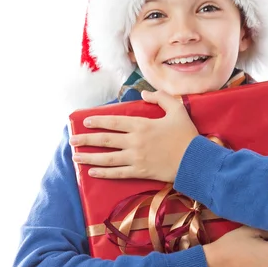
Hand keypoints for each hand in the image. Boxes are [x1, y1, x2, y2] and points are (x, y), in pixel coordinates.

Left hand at [70, 90, 198, 182]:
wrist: (196, 160)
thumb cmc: (187, 135)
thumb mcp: (177, 109)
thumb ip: (160, 97)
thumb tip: (143, 93)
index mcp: (142, 125)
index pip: (113, 122)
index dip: (97, 121)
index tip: (85, 122)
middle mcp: (135, 141)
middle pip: (105, 140)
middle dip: (86, 140)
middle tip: (72, 140)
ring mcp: (136, 158)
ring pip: (107, 158)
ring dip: (89, 157)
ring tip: (75, 156)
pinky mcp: (140, 172)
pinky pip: (118, 173)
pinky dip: (104, 173)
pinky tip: (92, 172)